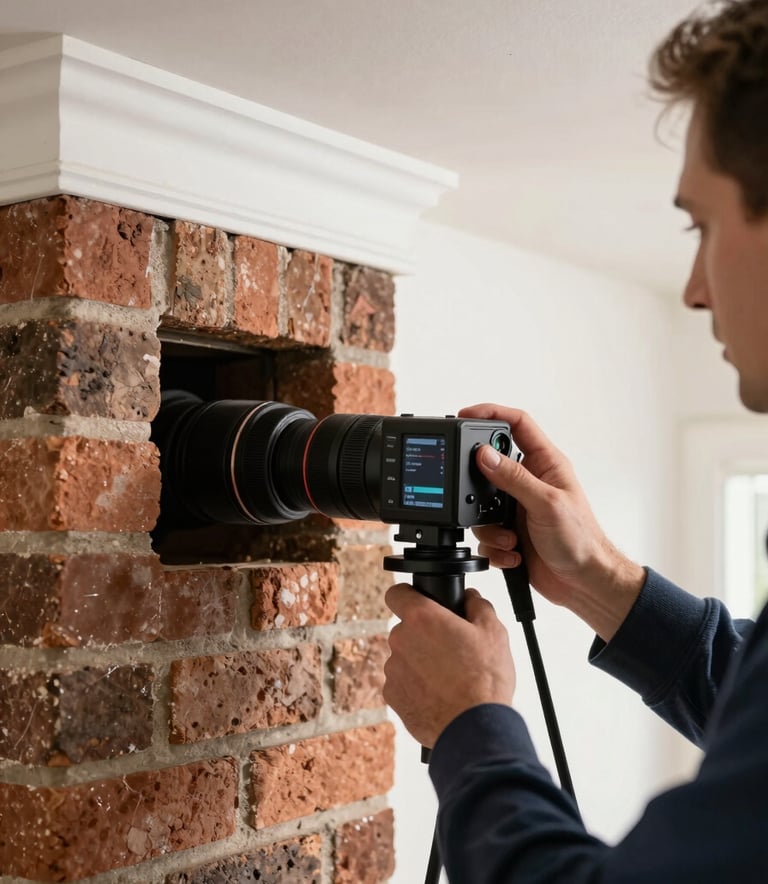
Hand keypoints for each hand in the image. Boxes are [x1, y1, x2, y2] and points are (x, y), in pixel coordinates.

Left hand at [383, 584, 514, 748]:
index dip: (408, 596)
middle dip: (424, 635)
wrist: (474, 728)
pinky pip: (402, 682)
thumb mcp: (494, 632)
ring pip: (404, 656)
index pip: (396, 593)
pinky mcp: (393, 696)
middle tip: (450, 649)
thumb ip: (477, 605)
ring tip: (448, 677)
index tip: (418, 603)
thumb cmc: (484, 680)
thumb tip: (470, 598)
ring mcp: (393, 669)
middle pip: (406, 629)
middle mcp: (400, 640)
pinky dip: (416, 686)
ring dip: (420, 662)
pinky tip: (439, 694)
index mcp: (421, 618)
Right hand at [459, 404, 644, 640]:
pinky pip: (485, 533)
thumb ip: (514, 478)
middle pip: (490, 465)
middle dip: (479, 484)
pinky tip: (513, 553)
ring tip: (509, 538)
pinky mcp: (509, 532)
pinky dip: (494, 547)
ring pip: (481, 504)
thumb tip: (485, 454)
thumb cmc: (582, 540)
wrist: (584, 582)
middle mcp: (529, 482)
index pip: (517, 424)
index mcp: (545, 464)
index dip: (491, 413)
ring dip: (490, 526)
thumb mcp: (547, 504)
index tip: (464, 415)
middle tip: (475, 494)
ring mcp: (518, 507)